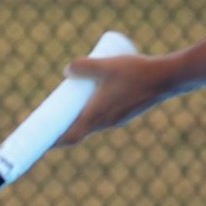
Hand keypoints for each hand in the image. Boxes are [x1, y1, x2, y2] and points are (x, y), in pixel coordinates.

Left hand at [56, 51, 173, 146]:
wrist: (165, 78)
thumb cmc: (135, 72)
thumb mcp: (106, 64)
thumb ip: (84, 66)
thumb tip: (66, 70)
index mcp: (97, 115)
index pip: (70, 136)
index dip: (53, 140)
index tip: (39, 139)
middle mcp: (105, 122)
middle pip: (77, 132)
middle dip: (60, 128)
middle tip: (45, 118)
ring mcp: (116, 119)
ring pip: (90, 124)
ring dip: (76, 119)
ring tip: (63, 105)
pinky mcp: (124, 113)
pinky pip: (101, 118)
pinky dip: (90, 113)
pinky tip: (88, 98)